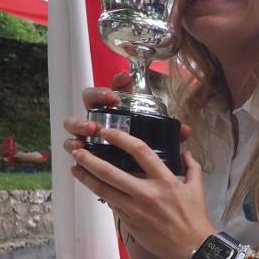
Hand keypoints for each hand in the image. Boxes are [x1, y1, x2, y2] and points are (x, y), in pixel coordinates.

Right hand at [61, 72, 191, 155]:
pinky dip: (73, 146)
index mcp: (118, 110)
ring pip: (75, 122)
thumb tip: (186, 131)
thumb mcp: (157, 143)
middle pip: (90, 99)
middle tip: (108, 104)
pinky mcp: (82, 151)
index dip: (118, 82)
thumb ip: (171, 135)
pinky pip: (72, 145)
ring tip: (90, 130)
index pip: (115, 88)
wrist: (133, 179)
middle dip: (96, 97)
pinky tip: (79, 149)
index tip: (125, 80)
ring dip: (80, 123)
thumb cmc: (143, 156)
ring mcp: (87, 134)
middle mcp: (100, 117)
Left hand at [69, 127, 213, 258]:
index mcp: (164, 180)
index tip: (107, 132)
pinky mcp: (129, 223)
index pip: (140, 151)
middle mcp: (146, 193)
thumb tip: (186, 152)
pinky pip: (112, 205)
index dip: (121, 139)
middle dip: (90, 160)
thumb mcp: (197, 188)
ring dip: (86, 178)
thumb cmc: (195, 217)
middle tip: (77, 150)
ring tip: (74, 168)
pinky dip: (102, 195)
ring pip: (104, 190)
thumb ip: (191, 167)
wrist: (192, 246)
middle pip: (110, 172)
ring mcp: (135, 209)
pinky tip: (94, 187)